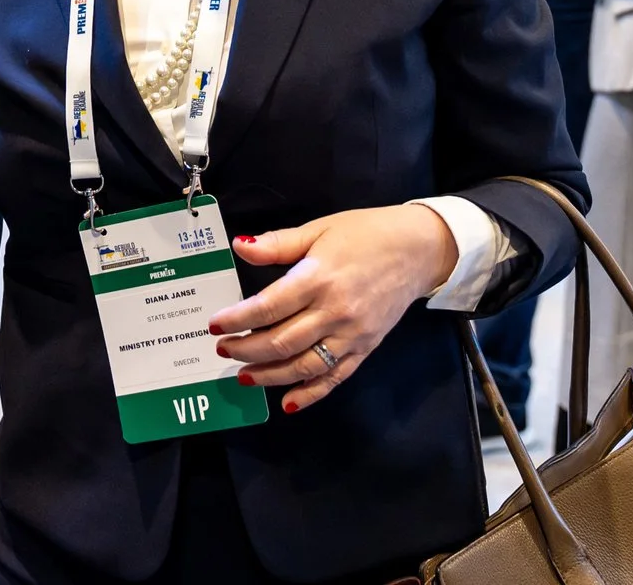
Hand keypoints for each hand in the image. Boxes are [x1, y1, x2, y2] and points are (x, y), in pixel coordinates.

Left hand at [210, 203, 460, 413]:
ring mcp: (351, 335)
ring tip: (244, 376)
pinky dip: (311, 394)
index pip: (269, 306)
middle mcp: (334, 312)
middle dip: (247, 349)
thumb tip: (239, 247)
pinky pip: (335, 378)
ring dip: (270, 376)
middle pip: (282, 341)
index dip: (238, 318)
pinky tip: (288, 403)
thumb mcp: (318, 229)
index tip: (214, 324)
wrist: (417, 250)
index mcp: (319, 278)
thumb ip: (278, 244)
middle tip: (223, 349)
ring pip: (304, 366)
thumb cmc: (365, 234)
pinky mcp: (365, 348)